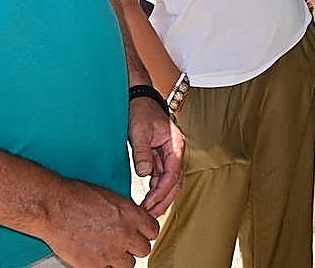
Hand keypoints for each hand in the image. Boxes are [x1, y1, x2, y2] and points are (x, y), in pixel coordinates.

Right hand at [40, 180, 158, 267]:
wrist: (54, 207)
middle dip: (133, 246)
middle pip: (144, 249)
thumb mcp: (110, 197)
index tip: (138, 233)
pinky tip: (96, 258)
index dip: (145, 232)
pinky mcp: (95, 266)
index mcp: (131, 214)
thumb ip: (126, 212)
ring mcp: (111, 252)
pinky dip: (103, 267)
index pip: (153, 230)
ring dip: (120, 259)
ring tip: (107, 252)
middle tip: (122, 243)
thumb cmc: (76, 197)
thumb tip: (132, 222)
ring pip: (129, 264)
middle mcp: (125, 234)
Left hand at [128, 96, 184, 216]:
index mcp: (175, 144)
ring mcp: (168, 155)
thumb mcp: (139, 131)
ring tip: (146, 211)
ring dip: (160, 197)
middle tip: (150, 215)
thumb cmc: (141, 110)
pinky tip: (146, 198)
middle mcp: (175, 151)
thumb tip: (144, 174)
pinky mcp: (159, 157)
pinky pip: (161, 177)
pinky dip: (155, 189)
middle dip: (164, 200)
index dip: (161, 192)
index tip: (149, 204)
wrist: (138, 99)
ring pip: (169, 182)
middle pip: (175, 182)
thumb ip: (142, 152)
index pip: (172, 174)